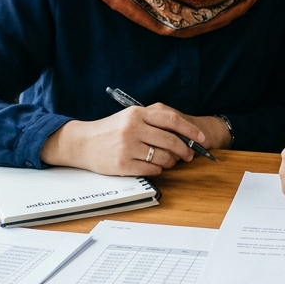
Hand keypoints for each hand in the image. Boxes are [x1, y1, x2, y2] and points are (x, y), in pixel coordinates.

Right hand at [40, 104, 205, 175]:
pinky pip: (152, 170)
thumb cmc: (110, 130)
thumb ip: (154, 120)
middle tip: (189, 155)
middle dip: (185, 150)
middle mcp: (133, 129)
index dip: (190, 130)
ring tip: (169, 161)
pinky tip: (154, 166)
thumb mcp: (130, 117)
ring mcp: (127, 147)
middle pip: (171, 141)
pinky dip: (158, 170)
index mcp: (137, 114)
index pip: (171, 120)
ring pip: (163, 157)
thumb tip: (184, 132)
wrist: (83, 143)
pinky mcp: (122, 164)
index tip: (201, 138)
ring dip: (171, 162)